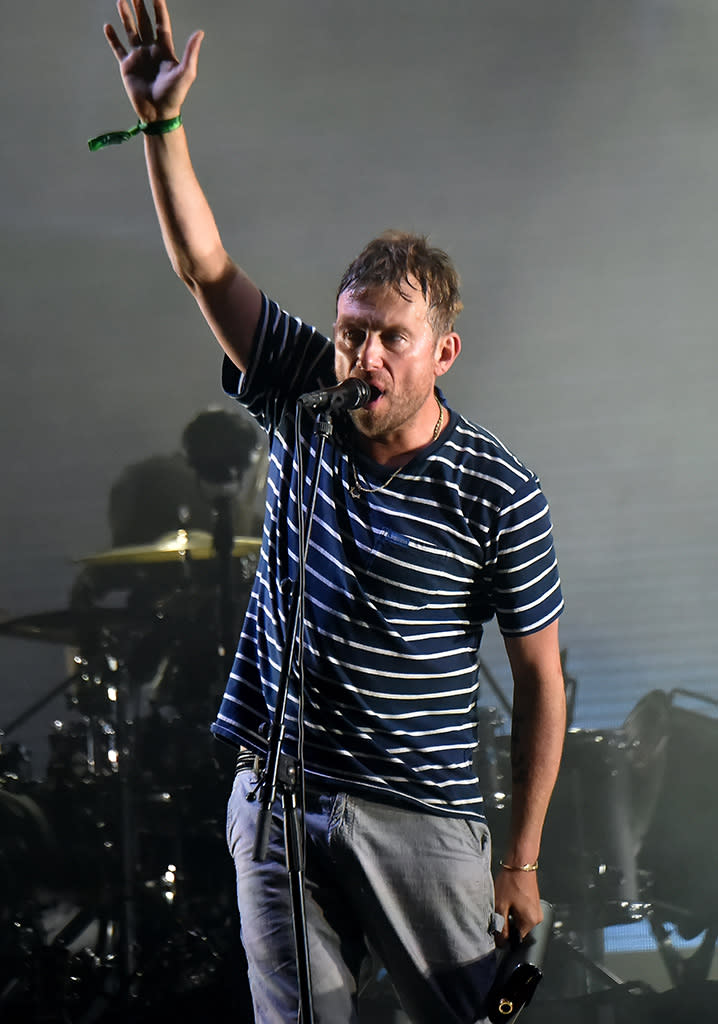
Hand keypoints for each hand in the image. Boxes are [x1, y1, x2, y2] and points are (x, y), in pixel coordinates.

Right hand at [104, 0, 203, 122]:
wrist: (158, 113)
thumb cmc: (174, 95)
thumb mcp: (186, 72)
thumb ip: (191, 52)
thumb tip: (200, 32)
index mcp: (165, 50)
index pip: (162, 24)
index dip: (159, 8)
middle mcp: (151, 50)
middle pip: (145, 23)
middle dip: (140, 7)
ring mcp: (138, 57)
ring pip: (131, 31)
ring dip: (126, 16)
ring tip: (121, 0)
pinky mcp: (127, 67)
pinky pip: (118, 49)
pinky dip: (112, 38)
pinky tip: (108, 26)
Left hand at [493, 866, 542, 944]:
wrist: (520, 861)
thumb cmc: (511, 880)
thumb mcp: (501, 905)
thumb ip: (500, 925)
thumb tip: (500, 941)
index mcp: (531, 921)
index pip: (516, 939)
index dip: (504, 935)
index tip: (496, 928)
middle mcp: (537, 917)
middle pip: (518, 929)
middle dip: (507, 923)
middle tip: (499, 910)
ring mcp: (536, 909)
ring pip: (519, 919)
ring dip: (509, 914)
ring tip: (504, 901)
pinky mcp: (532, 901)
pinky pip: (522, 911)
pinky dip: (513, 907)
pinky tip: (508, 897)